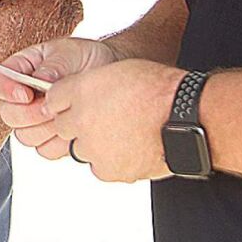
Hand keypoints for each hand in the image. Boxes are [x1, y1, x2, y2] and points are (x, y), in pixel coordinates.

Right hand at [0, 37, 120, 159]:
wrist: (111, 72)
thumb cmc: (88, 58)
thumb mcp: (70, 53)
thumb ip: (53, 66)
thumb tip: (40, 80)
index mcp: (21, 70)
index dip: (8, 92)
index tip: (27, 93)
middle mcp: (23, 97)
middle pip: (8, 115)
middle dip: (30, 114)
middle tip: (53, 107)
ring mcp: (36, 120)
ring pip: (25, 137)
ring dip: (46, 129)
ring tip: (68, 114)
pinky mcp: (51, 138)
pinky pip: (46, 150)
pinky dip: (60, 143)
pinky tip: (75, 127)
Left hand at [38, 59, 184, 181]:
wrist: (187, 116)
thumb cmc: (160, 90)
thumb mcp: (119, 72)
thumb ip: (90, 86)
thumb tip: (74, 100)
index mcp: (81, 89)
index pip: (53, 99)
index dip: (67, 102)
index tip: (75, 104)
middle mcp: (81, 118)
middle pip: (63, 127)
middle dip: (78, 124)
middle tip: (107, 120)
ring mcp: (93, 146)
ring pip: (81, 149)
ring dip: (95, 144)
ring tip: (126, 133)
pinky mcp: (107, 169)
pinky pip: (100, 167)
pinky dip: (111, 161)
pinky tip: (131, 148)